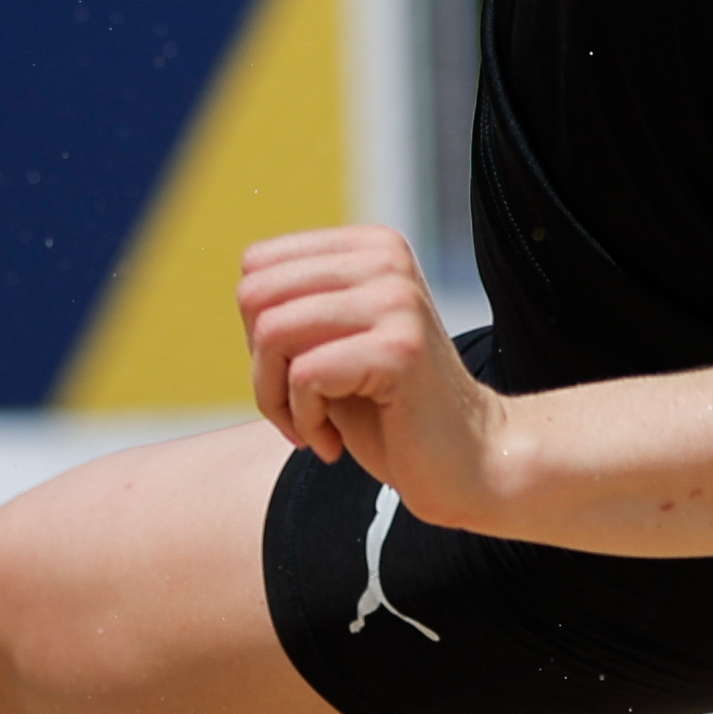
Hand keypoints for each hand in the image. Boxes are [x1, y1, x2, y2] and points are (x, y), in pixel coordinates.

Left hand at [238, 225, 516, 526]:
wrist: (467, 464)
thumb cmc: (391, 415)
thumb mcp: (333, 347)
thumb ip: (294, 310)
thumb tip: (245, 288)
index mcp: (371, 248)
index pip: (257, 265)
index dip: (256, 330)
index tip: (294, 374)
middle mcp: (386, 260)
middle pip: (256, 295)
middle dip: (259, 366)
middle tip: (296, 407)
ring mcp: (396, 300)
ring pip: (272, 332)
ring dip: (276, 398)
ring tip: (312, 428)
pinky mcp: (401, 348)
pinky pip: (305, 376)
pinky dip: (304, 421)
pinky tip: (333, 443)